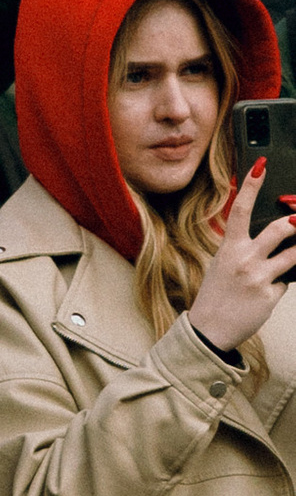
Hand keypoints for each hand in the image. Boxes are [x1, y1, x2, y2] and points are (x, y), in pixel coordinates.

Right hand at [190, 162, 295, 355]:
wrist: (209, 329)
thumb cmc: (216, 295)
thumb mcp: (223, 264)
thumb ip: (244, 247)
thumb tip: (275, 236)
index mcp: (229, 247)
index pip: (241, 208)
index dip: (251, 185)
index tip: (260, 166)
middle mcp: (244, 259)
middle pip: (281, 228)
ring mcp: (258, 277)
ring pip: (295, 254)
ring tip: (291, 256)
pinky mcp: (269, 295)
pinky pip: (287, 282)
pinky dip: (282, 284)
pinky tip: (265, 293)